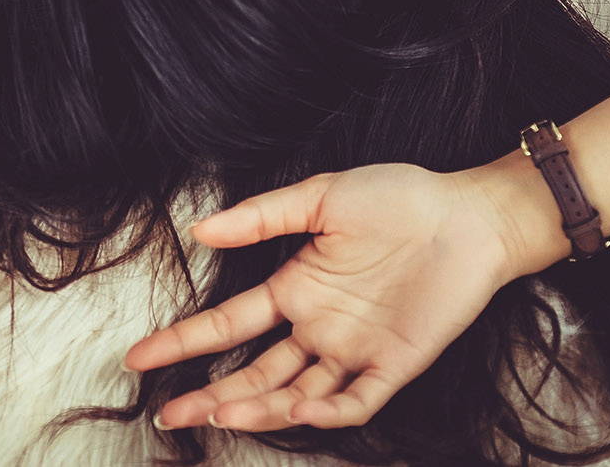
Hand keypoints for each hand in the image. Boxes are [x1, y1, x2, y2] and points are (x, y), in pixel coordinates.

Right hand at [122, 164, 531, 432]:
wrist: (470, 215)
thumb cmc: (400, 198)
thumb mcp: (322, 196)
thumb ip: (263, 217)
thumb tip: (201, 230)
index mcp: (296, 287)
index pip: (229, 323)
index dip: (185, 342)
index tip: (140, 356)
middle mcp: (319, 327)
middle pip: (255, 372)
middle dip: (210, 394)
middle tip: (170, 414)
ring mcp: (356, 349)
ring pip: (296, 394)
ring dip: (259, 407)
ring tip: (220, 413)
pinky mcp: (395, 364)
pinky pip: (356, 401)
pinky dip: (327, 412)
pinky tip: (298, 409)